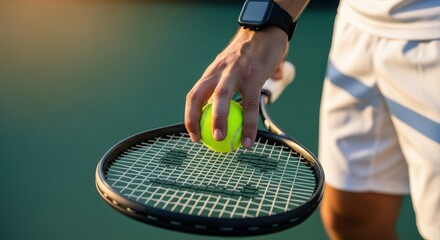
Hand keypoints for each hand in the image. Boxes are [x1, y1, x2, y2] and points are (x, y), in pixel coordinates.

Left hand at [185, 26, 288, 148]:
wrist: (266, 29)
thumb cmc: (251, 53)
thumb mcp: (233, 67)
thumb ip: (229, 85)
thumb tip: (228, 110)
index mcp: (213, 71)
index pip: (194, 95)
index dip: (190, 115)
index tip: (193, 133)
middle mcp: (220, 71)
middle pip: (199, 95)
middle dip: (194, 119)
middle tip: (201, 139)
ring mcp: (235, 71)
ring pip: (222, 98)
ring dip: (219, 121)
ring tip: (222, 140)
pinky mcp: (253, 75)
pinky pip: (250, 104)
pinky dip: (249, 124)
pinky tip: (249, 139)